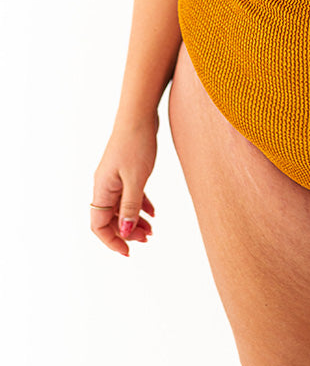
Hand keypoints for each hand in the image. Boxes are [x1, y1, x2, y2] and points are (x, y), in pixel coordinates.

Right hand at [91, 118, 157, 255]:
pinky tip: (153, 212)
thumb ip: (131, 207)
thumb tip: (126, 232)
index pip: (99, 225)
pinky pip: (129, 194)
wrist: (139, 114)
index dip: (111, 241)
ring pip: (122, 207)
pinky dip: (140, 205)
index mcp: (102, 189)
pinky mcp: (125, 170)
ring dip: (135, 221)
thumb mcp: (136, 179)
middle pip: (111, 218)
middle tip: (147, 240)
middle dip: (127, 233)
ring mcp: (115, 177)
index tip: (128, 251)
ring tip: (152, 231)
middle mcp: (104, 185)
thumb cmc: (136, 143)